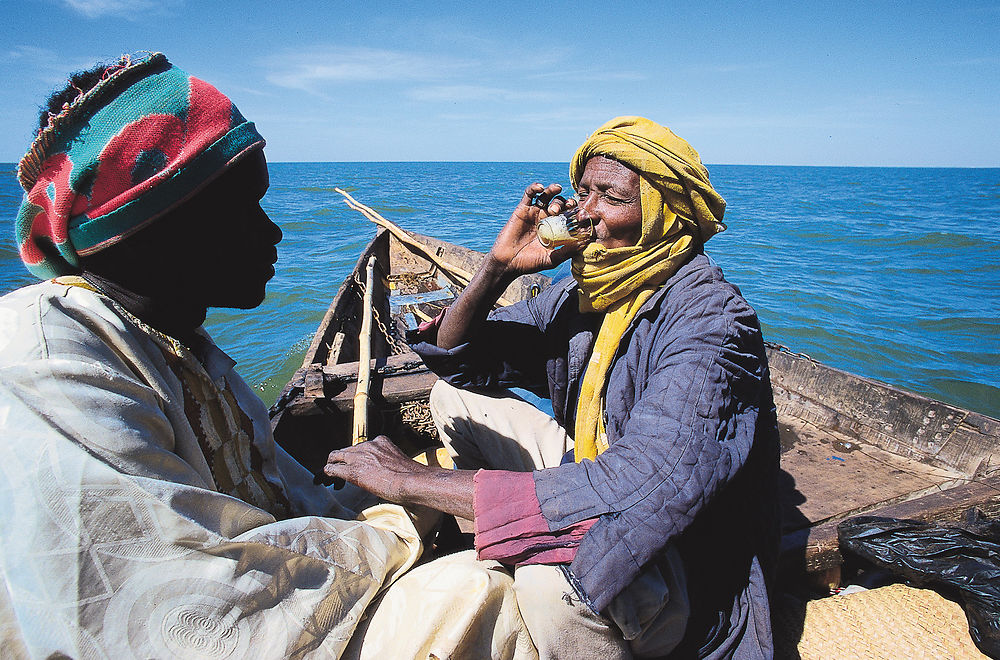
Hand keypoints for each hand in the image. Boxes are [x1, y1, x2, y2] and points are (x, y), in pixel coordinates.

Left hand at [325, 436, 476, 518]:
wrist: (411, 481)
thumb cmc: (412, 477)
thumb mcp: (400, 464)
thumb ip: (392, 465)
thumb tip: (398, 477)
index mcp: (382, 442)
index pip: (363, 446)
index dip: (357, 455)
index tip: (355, 462)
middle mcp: (369, 445)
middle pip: (348, 449)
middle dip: (342, 458)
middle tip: (338, 467)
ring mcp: (360, 456)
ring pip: (338, 455)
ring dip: (333, 463)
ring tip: (328, 471)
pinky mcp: (353, 470)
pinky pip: (335, 468)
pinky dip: (329, 471)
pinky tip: (326, 475)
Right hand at [489, 182, 577, 276]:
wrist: (508, 262)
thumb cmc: (530, 263)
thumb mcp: (552, 259)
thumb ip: (567, 251)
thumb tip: (586, 243)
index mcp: (557, 229)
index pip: (571, 216)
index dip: (578, 212)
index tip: (584, 214)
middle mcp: (547, 218)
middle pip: (561, 203)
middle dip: (566, 202)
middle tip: (568, 206)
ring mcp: (535, 212)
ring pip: (547, 195)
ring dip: (553, 191)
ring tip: (556, 190)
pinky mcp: (523, 208)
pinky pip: (530, 193)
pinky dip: (535, 187)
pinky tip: (540, 187)